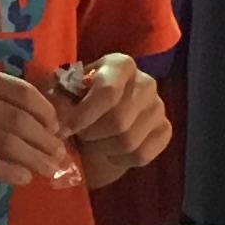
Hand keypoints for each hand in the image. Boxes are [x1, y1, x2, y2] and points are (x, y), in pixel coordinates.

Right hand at [0, 57, 73, 191]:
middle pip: (17, 116)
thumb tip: (34, 117)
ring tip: (49, 170)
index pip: (18, 90)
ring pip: (5, 139)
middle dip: (45, 139)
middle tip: (60, 156)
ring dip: (33, 157)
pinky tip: (23, 179)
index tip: (57, 129)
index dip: (45, 111)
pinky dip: (9, 170)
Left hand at [55, 54, 170, 183]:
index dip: (83, 114)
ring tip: (93, 142)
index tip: (64, 129)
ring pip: (128, 141)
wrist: (94, 130)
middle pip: (118, 120)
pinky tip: (110, 152)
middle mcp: (145, 82)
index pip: (108, 91)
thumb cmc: (76, 107)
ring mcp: (158, 107)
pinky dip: (120, 160)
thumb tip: (62, 115)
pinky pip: (141, 155)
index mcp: (120, 65)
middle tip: (79, 136)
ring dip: (103, 148)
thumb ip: (59, 100)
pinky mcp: (165, 131)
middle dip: (91, 134)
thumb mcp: (62, 97)